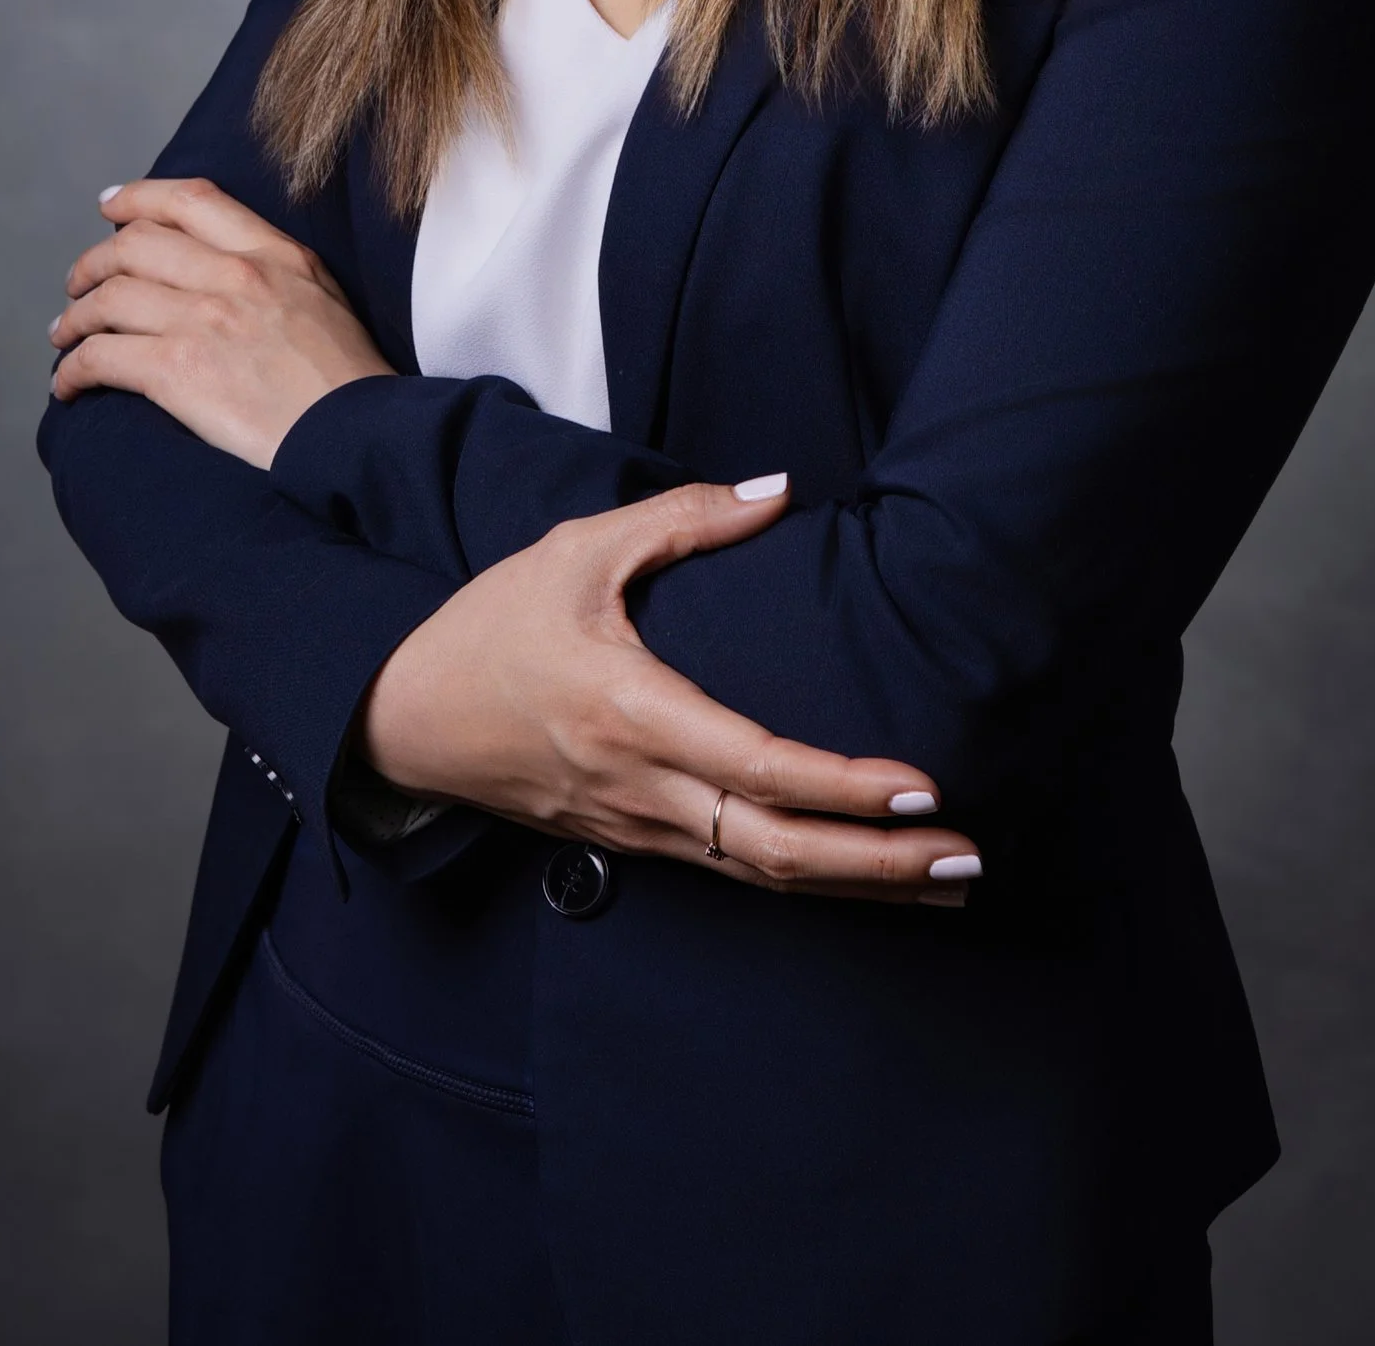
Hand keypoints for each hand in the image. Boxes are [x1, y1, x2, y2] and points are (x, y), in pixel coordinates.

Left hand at [49, 176, 390, 469]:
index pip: (190, 200)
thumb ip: (274, 269)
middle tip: (77, 286)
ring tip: (65, 336)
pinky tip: (69, 386)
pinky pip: (100, 357)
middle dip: (92, 263)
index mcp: (274, 254)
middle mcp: (235, 276)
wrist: (358, 433)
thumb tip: (222, 265)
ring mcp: (204, 321)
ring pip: (107, 299)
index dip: (138, 198)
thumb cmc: (347, 379)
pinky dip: (72, 370)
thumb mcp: (322, 295)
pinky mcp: (178, 371)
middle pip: (134, 245)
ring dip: (74, 318)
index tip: (110, 209)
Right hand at [361, 475, 982, 906]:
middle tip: (970, 861)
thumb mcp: (578, 550)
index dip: (845, 787)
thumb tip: (779, 489)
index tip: (922, 785)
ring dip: (860, 886)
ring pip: (763, 876)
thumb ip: (684, 520)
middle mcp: (641, 787)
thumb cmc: (493, 626)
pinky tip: (866, 880)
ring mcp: (639, 827)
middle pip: (777, 849)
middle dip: (880, 864)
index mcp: (631, 711)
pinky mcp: (635, 844)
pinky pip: (735, 873)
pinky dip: (809, 884)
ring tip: (949, 883)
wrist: (405, 719)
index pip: (758, 767)